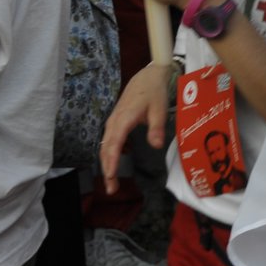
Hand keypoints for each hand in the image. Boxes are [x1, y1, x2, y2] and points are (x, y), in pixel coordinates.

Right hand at [98, 61, 175, 194]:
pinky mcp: (115, 123)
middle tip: (111, 189)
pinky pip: (109, 142)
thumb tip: (155, 145)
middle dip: (107, 170)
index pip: (114, 144)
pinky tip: (113, 166)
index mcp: (123, 119)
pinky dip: (109, 156)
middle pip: (106, 149)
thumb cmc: (154, 92)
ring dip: (107, 165)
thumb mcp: (159, 109)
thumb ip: (157, 127)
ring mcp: (112, 122)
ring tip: (112, 183)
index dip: (112, 161)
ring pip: (105, 147)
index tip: (111, 176)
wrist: (147, 76)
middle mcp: (114, 122)